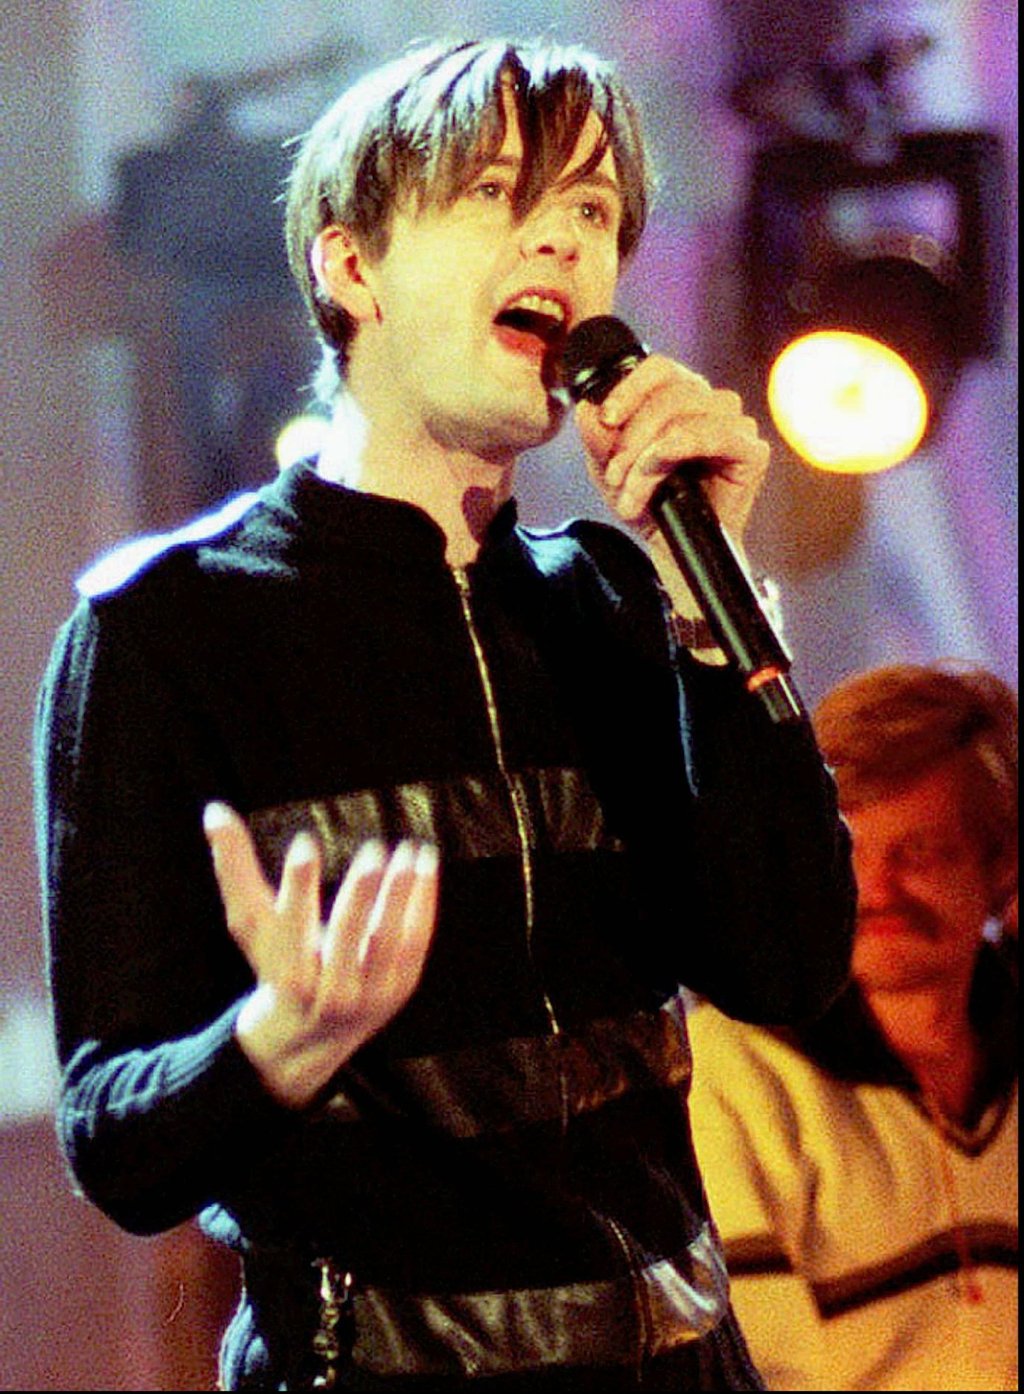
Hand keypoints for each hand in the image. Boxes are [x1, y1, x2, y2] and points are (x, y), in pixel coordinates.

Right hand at [203, 802, 437, 1106]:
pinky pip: (414, 942)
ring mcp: (367, 993)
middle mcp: (327, 990)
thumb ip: (234, 867)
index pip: (290, 928)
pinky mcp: (398, 988)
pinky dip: (421, 903)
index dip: (297, 885)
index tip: (305, 843)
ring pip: (387, 940)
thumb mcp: (251, 923)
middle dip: (360, 894)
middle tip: (372, 850)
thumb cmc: (274, 963)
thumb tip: (214, 809)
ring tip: (408, 851)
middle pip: (345, 938)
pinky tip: (424, 864)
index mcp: (285, 972)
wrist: (308, 1035)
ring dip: (400, 894)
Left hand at [574, 354, 769, 549]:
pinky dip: (678, 447)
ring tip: (630, 494)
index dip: (629, 388)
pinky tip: (660, 465)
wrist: (671, 548)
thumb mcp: (609, 467)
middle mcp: (712, 403)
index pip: (659, 368)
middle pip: (669, 395)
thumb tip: (588, 407)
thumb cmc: (646, 503)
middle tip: (613, 477)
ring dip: (647, 457)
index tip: (606, 419)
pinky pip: (715, 434)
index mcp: (682, 396)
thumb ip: (597, 435)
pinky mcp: (752, 451)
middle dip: (632, 438)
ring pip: (685, 417)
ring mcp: (736, 424)